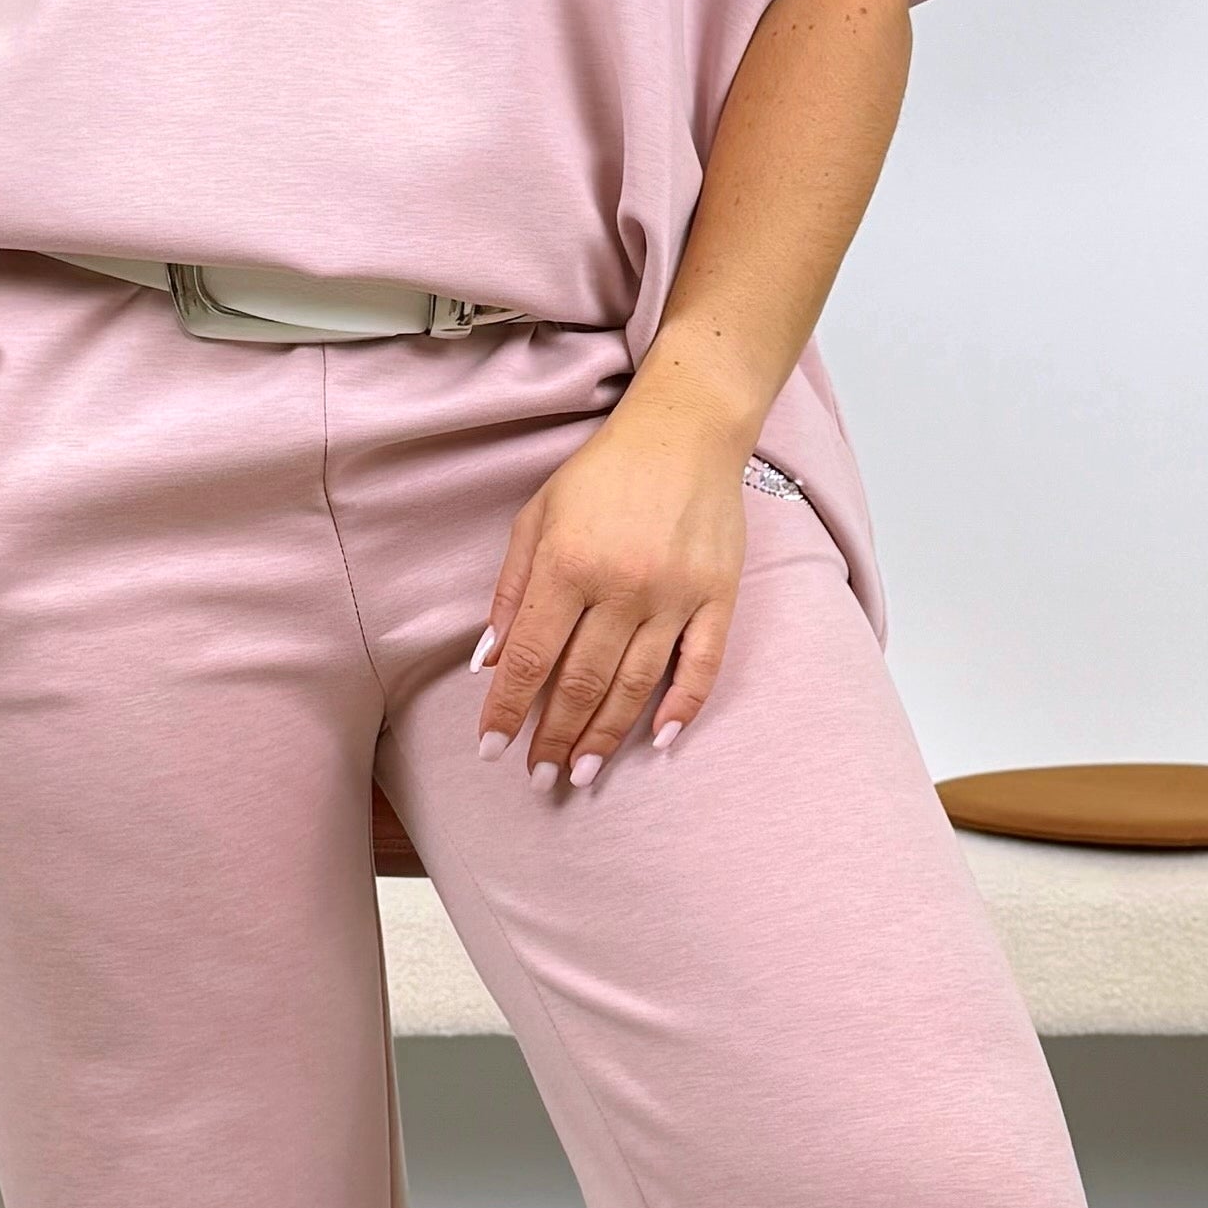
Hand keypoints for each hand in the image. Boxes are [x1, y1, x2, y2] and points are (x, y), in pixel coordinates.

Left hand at [473, 360, 753, 784]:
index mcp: (568, 564)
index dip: (508, 708)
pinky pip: (701, 665)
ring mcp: (675, 595)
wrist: (686, 431)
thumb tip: (489, 660)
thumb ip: (512, 588)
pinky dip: (682, 707)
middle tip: (538, 776)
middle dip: (554, 735)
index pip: (528, 656)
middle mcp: (621, 585)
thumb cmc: (602, 473)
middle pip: (581, 681)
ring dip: (605, 735)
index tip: (492, 747)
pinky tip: (661, 741)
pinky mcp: (718, 596)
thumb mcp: (537, 516)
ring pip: (635, 684)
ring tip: (582, 771)